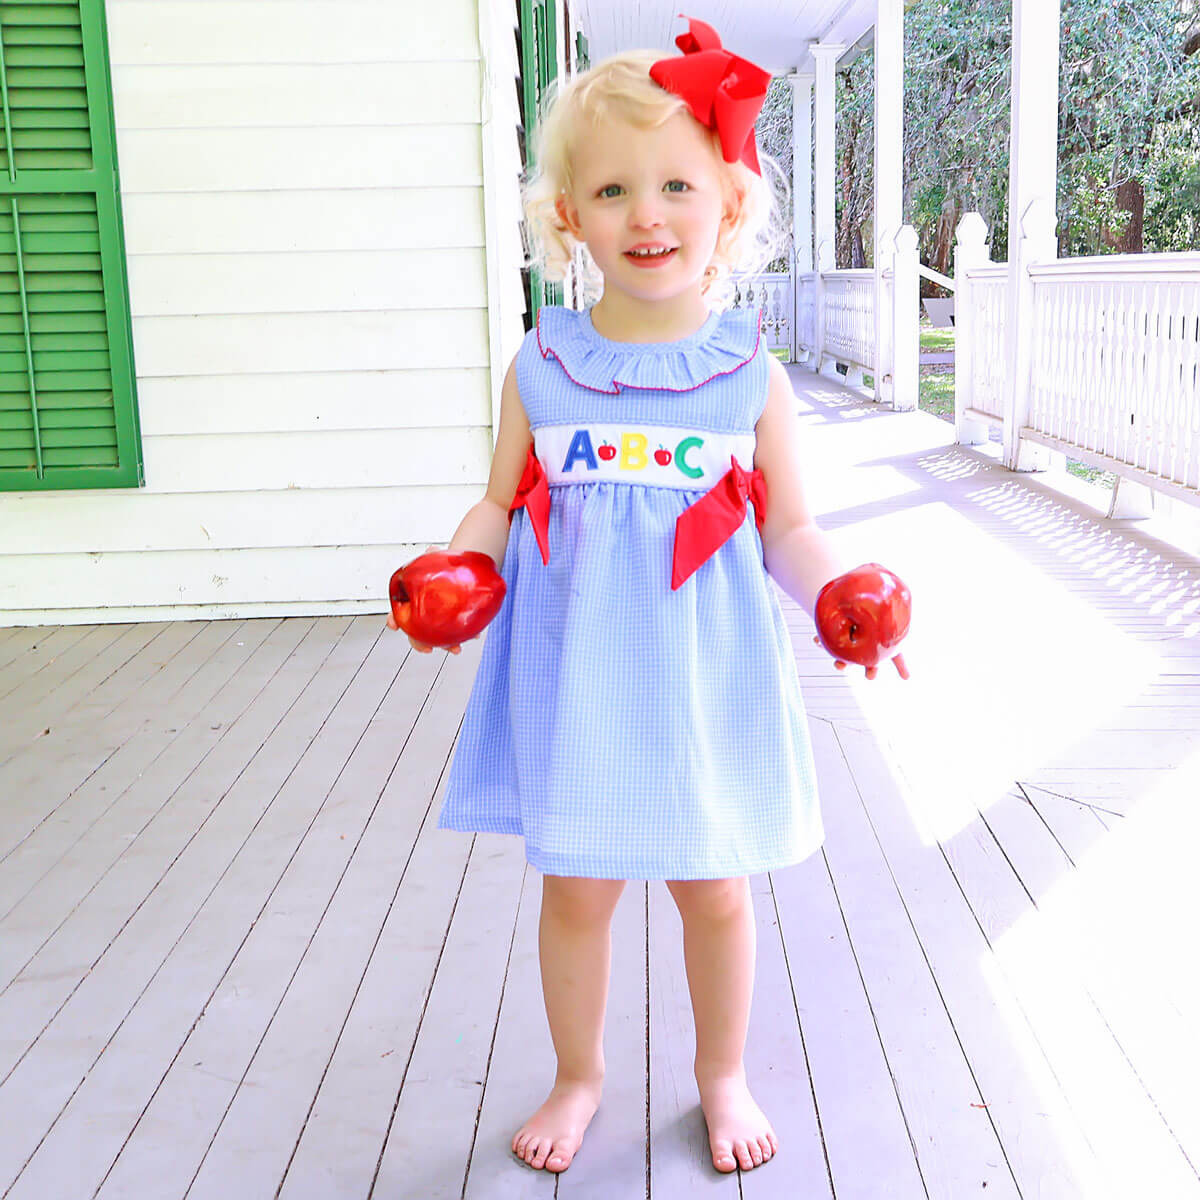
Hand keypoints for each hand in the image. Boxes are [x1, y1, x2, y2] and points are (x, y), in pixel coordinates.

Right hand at [385, 544, 499, 652]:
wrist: (462, 572)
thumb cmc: (445, 567)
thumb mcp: (437, 559)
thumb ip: (433, 555)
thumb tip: (433, 549)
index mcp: (413, 600)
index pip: (398, 612)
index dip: (395, 619)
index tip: (394, 625)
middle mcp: (423, 614)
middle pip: (416, 633)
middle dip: (420, 643)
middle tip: (428, 648)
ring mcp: (437, 621)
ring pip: (436, 639)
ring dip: (445, 646)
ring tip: (456, 649)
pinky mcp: (453, 624)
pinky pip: (456, 634)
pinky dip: (465, 636)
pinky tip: (475, 636)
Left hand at [813, 563, 911, 680]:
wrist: (841, 589)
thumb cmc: (863, 590)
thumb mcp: (874, 587)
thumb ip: (880, 588)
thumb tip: (882, 578)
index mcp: (881, 636)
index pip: (896, 654)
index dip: (901, 666)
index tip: (906, 678)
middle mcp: (867, 643)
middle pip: (871, 663)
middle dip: (870, 670)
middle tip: (870, 675)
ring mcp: (851, 642)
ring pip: (848, 659)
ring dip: (843, 664)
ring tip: (839, 666)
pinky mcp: (833, 637)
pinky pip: (828, 643)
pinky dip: (822, 642)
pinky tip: (816, 640)